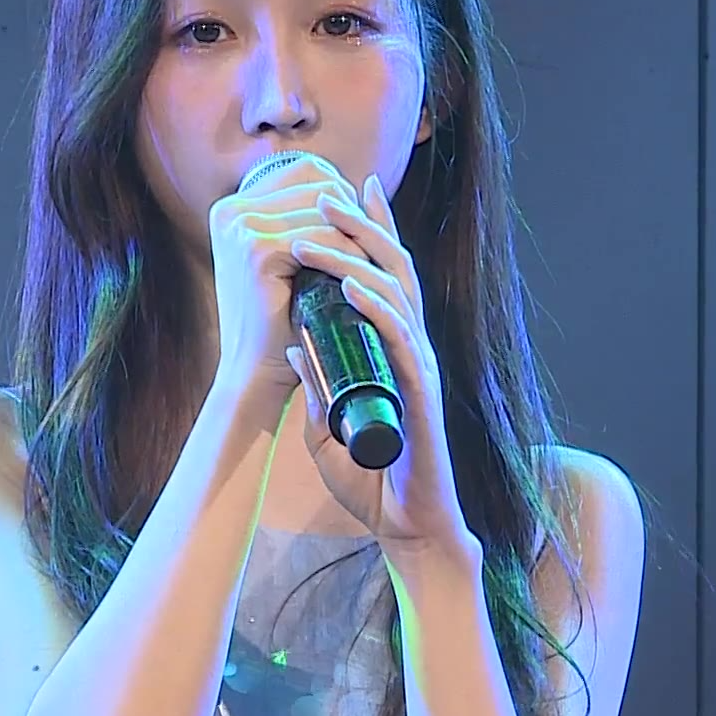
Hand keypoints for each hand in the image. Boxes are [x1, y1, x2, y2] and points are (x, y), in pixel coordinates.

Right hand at [208, 155, 368, 414]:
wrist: (256, 374)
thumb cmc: (282, 321)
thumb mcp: (297, 261)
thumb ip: (320, 220)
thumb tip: (370, 182)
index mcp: (233, 207)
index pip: (307, 172)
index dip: (343, 197)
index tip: (361, 231)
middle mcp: (231, 210)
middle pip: (320, 184)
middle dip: (352, 216)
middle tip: (372, 251)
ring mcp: (241, 227)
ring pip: (326, 212)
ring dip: (355, 238)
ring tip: (368, 267)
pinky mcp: (257, 249)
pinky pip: (323, 238)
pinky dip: (348, 257)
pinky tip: (356, 281)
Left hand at [283, 173, 474, 558]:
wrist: (407, 528)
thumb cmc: (374, 480)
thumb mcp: (329, 426)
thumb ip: (318, 385)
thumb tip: (293, 344)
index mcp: (395, 349)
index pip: (386, 276)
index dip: (374, 230)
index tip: (350, 187)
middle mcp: (414, 347)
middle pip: (394, 269)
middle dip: (362, 225)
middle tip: (327, 191)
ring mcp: (420, 366)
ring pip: (395, 294)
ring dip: (352, 260)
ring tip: (313, 236)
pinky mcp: (421, 393)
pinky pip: (400, 339)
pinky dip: (377, 309)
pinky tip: (352, 288)